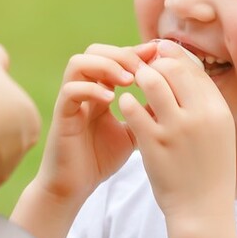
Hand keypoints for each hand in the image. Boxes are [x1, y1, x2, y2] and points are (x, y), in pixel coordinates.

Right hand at [35, 42, 157, 204]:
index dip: (135, 52)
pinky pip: (70, 91)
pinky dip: (91, 90)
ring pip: (78, 63)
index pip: (114, 56)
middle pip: (95, 50)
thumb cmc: (101, 159)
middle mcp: (83, 90)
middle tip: (143, 69)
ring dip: (106, 66)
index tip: (157, 55)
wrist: (75, 187)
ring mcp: (70, 101)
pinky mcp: (61, 116)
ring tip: (128, 80)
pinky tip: (111, 99)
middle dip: (122, 54)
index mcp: (100, 90)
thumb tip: (175, 95)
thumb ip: (147, 112)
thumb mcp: (134, 131)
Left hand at [118, 40, 235, 219]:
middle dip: (154, 65)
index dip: (174, 57)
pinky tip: (126, 105)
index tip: (160, 56)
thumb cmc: (209, 169)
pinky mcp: (153, 144)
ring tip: (133, 84)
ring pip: (150, 81)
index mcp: (219, 110)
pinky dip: (127, 102)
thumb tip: (186, 68)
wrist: (202, 209)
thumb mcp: (219, 132)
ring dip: (139, 78)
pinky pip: (133, 108)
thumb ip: (205, 102)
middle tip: (143, 70)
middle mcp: (200, 116)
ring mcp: (176, 129)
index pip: (194, 69)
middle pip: (172, 68)